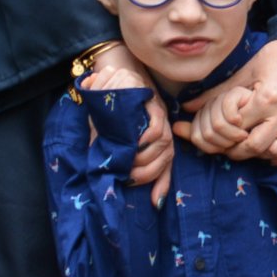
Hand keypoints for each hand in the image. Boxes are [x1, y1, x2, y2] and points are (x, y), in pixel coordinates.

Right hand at [81, 45, 171, 204]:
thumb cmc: (114, 109)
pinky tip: (135, 143)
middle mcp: (162, 129)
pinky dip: (149, 138)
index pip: (165, 165)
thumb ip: (115, 154)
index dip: (162, 184)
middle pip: (166, 158)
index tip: (154, 202)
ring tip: (128, 163)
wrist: (113, 74)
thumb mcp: (112, 136)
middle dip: (149, 174)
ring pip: (163, 144)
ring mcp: (160, 117)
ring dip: (147, 158)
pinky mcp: (154, 105)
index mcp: (155, 139)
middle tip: (128, 179)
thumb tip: (110, 180)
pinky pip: (157, 126)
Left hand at [180, 38, 276, 164]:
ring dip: (260, 154)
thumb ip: (216, 92)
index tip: (218, 131)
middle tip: (229, 143)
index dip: (222, 133)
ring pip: (276, 153)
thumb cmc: (276, 54)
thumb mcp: (245, 71)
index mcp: (266, 98)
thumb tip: (187, 107)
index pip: (236, 128)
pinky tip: (270, 144)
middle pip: (254, 147)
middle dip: (237, 149)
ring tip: (250, 144)